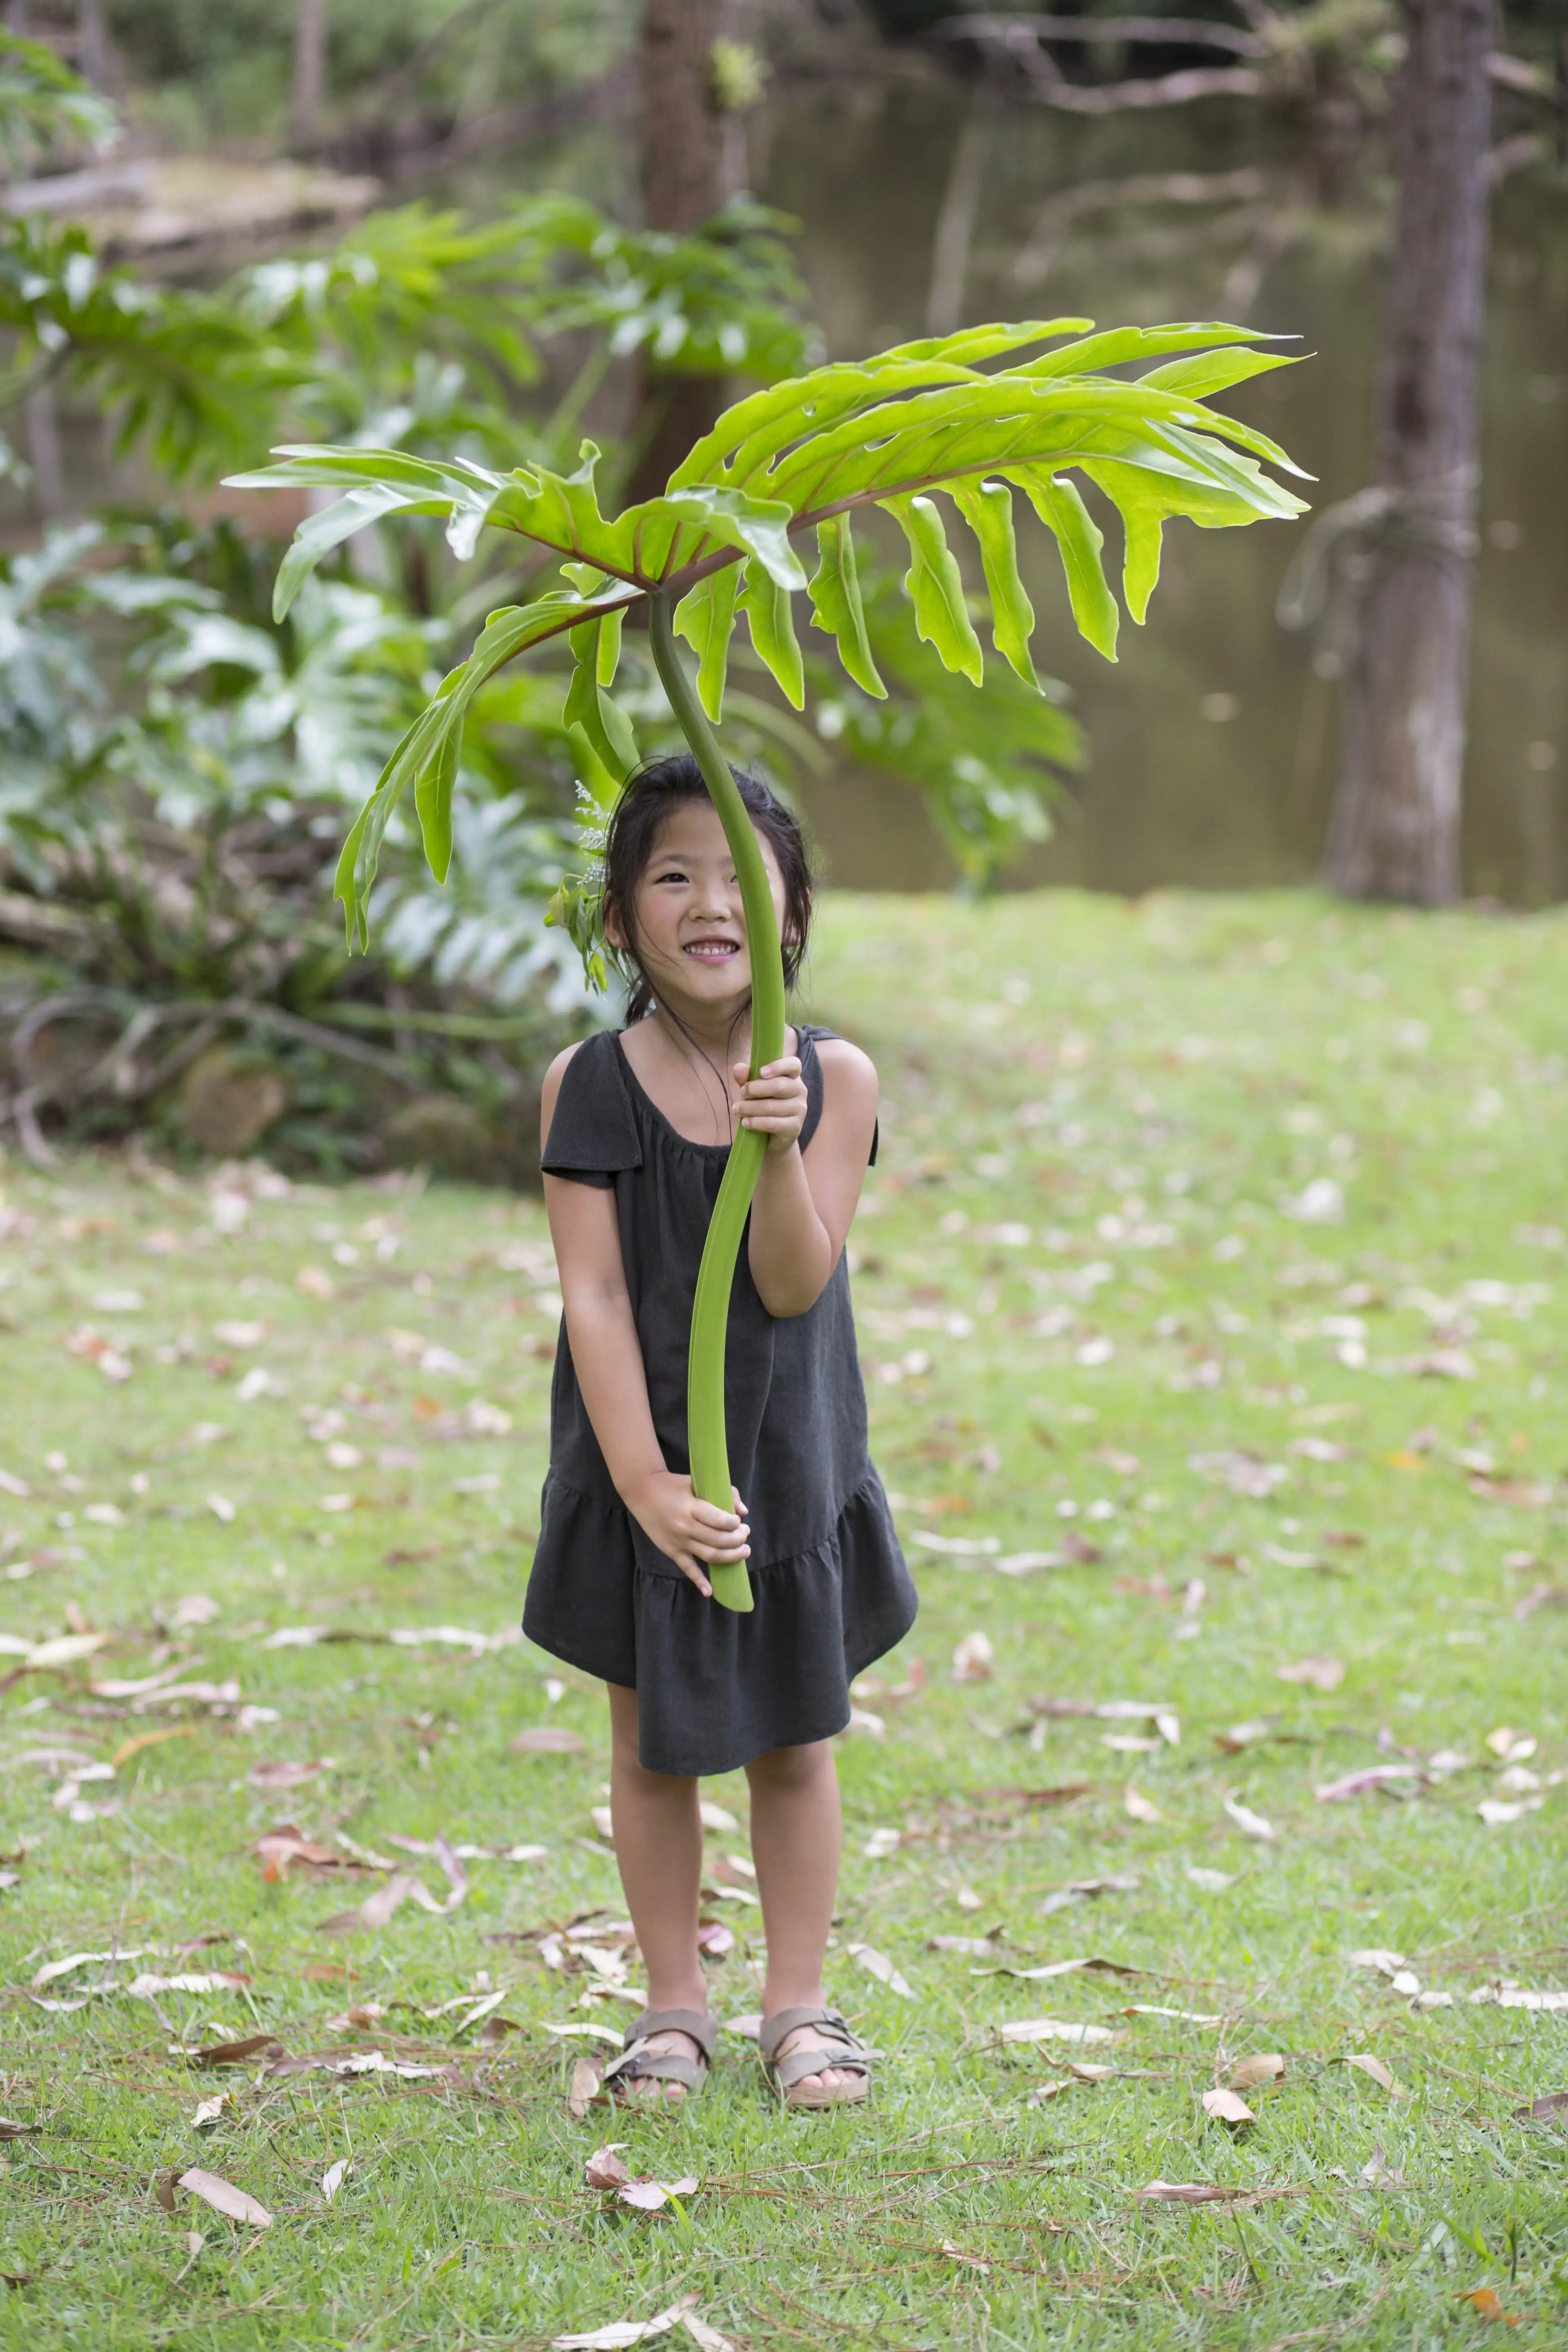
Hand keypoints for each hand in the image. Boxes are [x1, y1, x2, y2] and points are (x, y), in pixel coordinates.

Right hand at [623, 1470, 749, 1596]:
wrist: (642, 1492)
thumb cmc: (673, 1485)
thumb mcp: (697, 1482)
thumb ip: (724, 1492)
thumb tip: (743, 1512)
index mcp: (692, 1507)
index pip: (720, 1521)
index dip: (734, 1524)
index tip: (739, 1521)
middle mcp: (685, 1526)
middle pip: (718, 1540)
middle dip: (738, 1539)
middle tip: (745, 1534)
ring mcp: (678, 1541)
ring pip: (709, 1555)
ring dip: (731, 1557)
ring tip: (744, 1552)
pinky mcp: (671, 1551)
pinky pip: (687, 1568)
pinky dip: (699, 1581)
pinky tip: (710, 1591)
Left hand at [731, 1054, 806, 1154]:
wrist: (772, 1137)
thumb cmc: (763, 1106)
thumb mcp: (752, 1090)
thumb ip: (746, 1078)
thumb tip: (738, 1068)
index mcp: (792, 1077)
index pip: (793, 1065)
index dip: (778, 1066)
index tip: (761, 1072)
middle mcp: (800, 1091)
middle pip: (779, 1086)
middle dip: (755, 1089)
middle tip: (742, 1093)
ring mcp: (800, 1110)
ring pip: (772, 1106)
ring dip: (750, 1108)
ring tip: (736, 1110)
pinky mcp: (795, 1127)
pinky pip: (772, 1123)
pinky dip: (755, 1123)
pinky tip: (745, 1123)